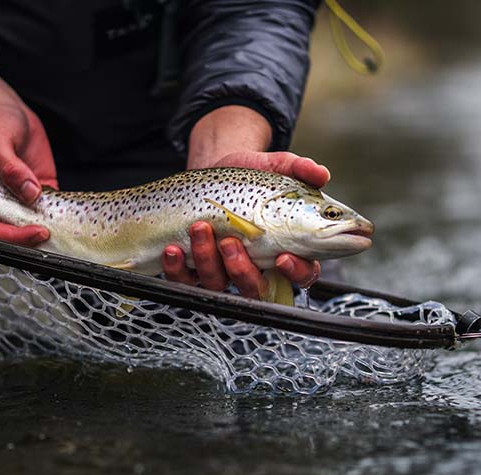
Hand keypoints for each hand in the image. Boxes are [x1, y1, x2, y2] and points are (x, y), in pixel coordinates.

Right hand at [0, 61, 53, 245]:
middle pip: (19, 232)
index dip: (16, 236)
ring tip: (69, 231)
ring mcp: (25, 196)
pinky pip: (55, 206)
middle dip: (37, 239)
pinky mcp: (44, 187)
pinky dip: (65, 213)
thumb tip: (30, 192)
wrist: (5, 108)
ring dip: (54, 229)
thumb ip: (10, 168)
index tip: (37, 231)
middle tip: (56, 234)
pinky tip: (75, 215)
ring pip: (39, 222)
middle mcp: (5, 201)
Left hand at [162, 106, 326, 297]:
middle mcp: (256, 266)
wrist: (214, 169)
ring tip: (200, 228)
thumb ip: (300, 169)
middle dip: (242, 270)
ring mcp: (223, 271)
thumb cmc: (252, 175)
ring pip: (218, 285)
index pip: (303, 274)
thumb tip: (321, 174)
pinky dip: (177, 268)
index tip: (283, 257)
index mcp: (286, 248)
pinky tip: (173, 249)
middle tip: (230, 242)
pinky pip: (185, 282)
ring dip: (207, 261)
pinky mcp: (194, 269)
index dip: (296, 273)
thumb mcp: (276, 166)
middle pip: (256, 288)